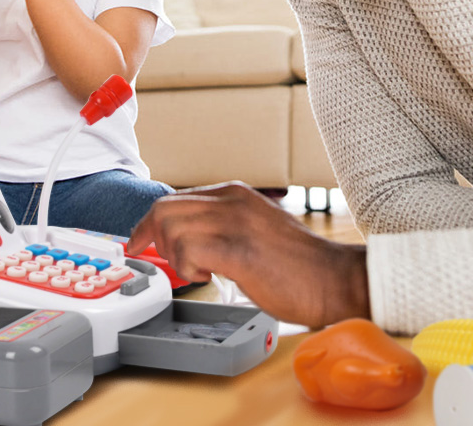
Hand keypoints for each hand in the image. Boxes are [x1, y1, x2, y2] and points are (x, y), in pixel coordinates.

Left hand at [127, 182, 369, 326]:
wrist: (335, 279)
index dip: (148, 223)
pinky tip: (210, 276)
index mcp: (234, 193)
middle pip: (165, 209)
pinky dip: (188, 268)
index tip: (136, 242)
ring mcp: (235, 222)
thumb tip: (185, 236)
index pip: (174, 199)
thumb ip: (221, 225)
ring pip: (172, 227)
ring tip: (201, 271)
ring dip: (175, 256)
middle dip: (155, 239)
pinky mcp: (238, 250)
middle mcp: (232, 200)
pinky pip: (189, 250)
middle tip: (173, 263)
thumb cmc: (297, 264)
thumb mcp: (253, 228)